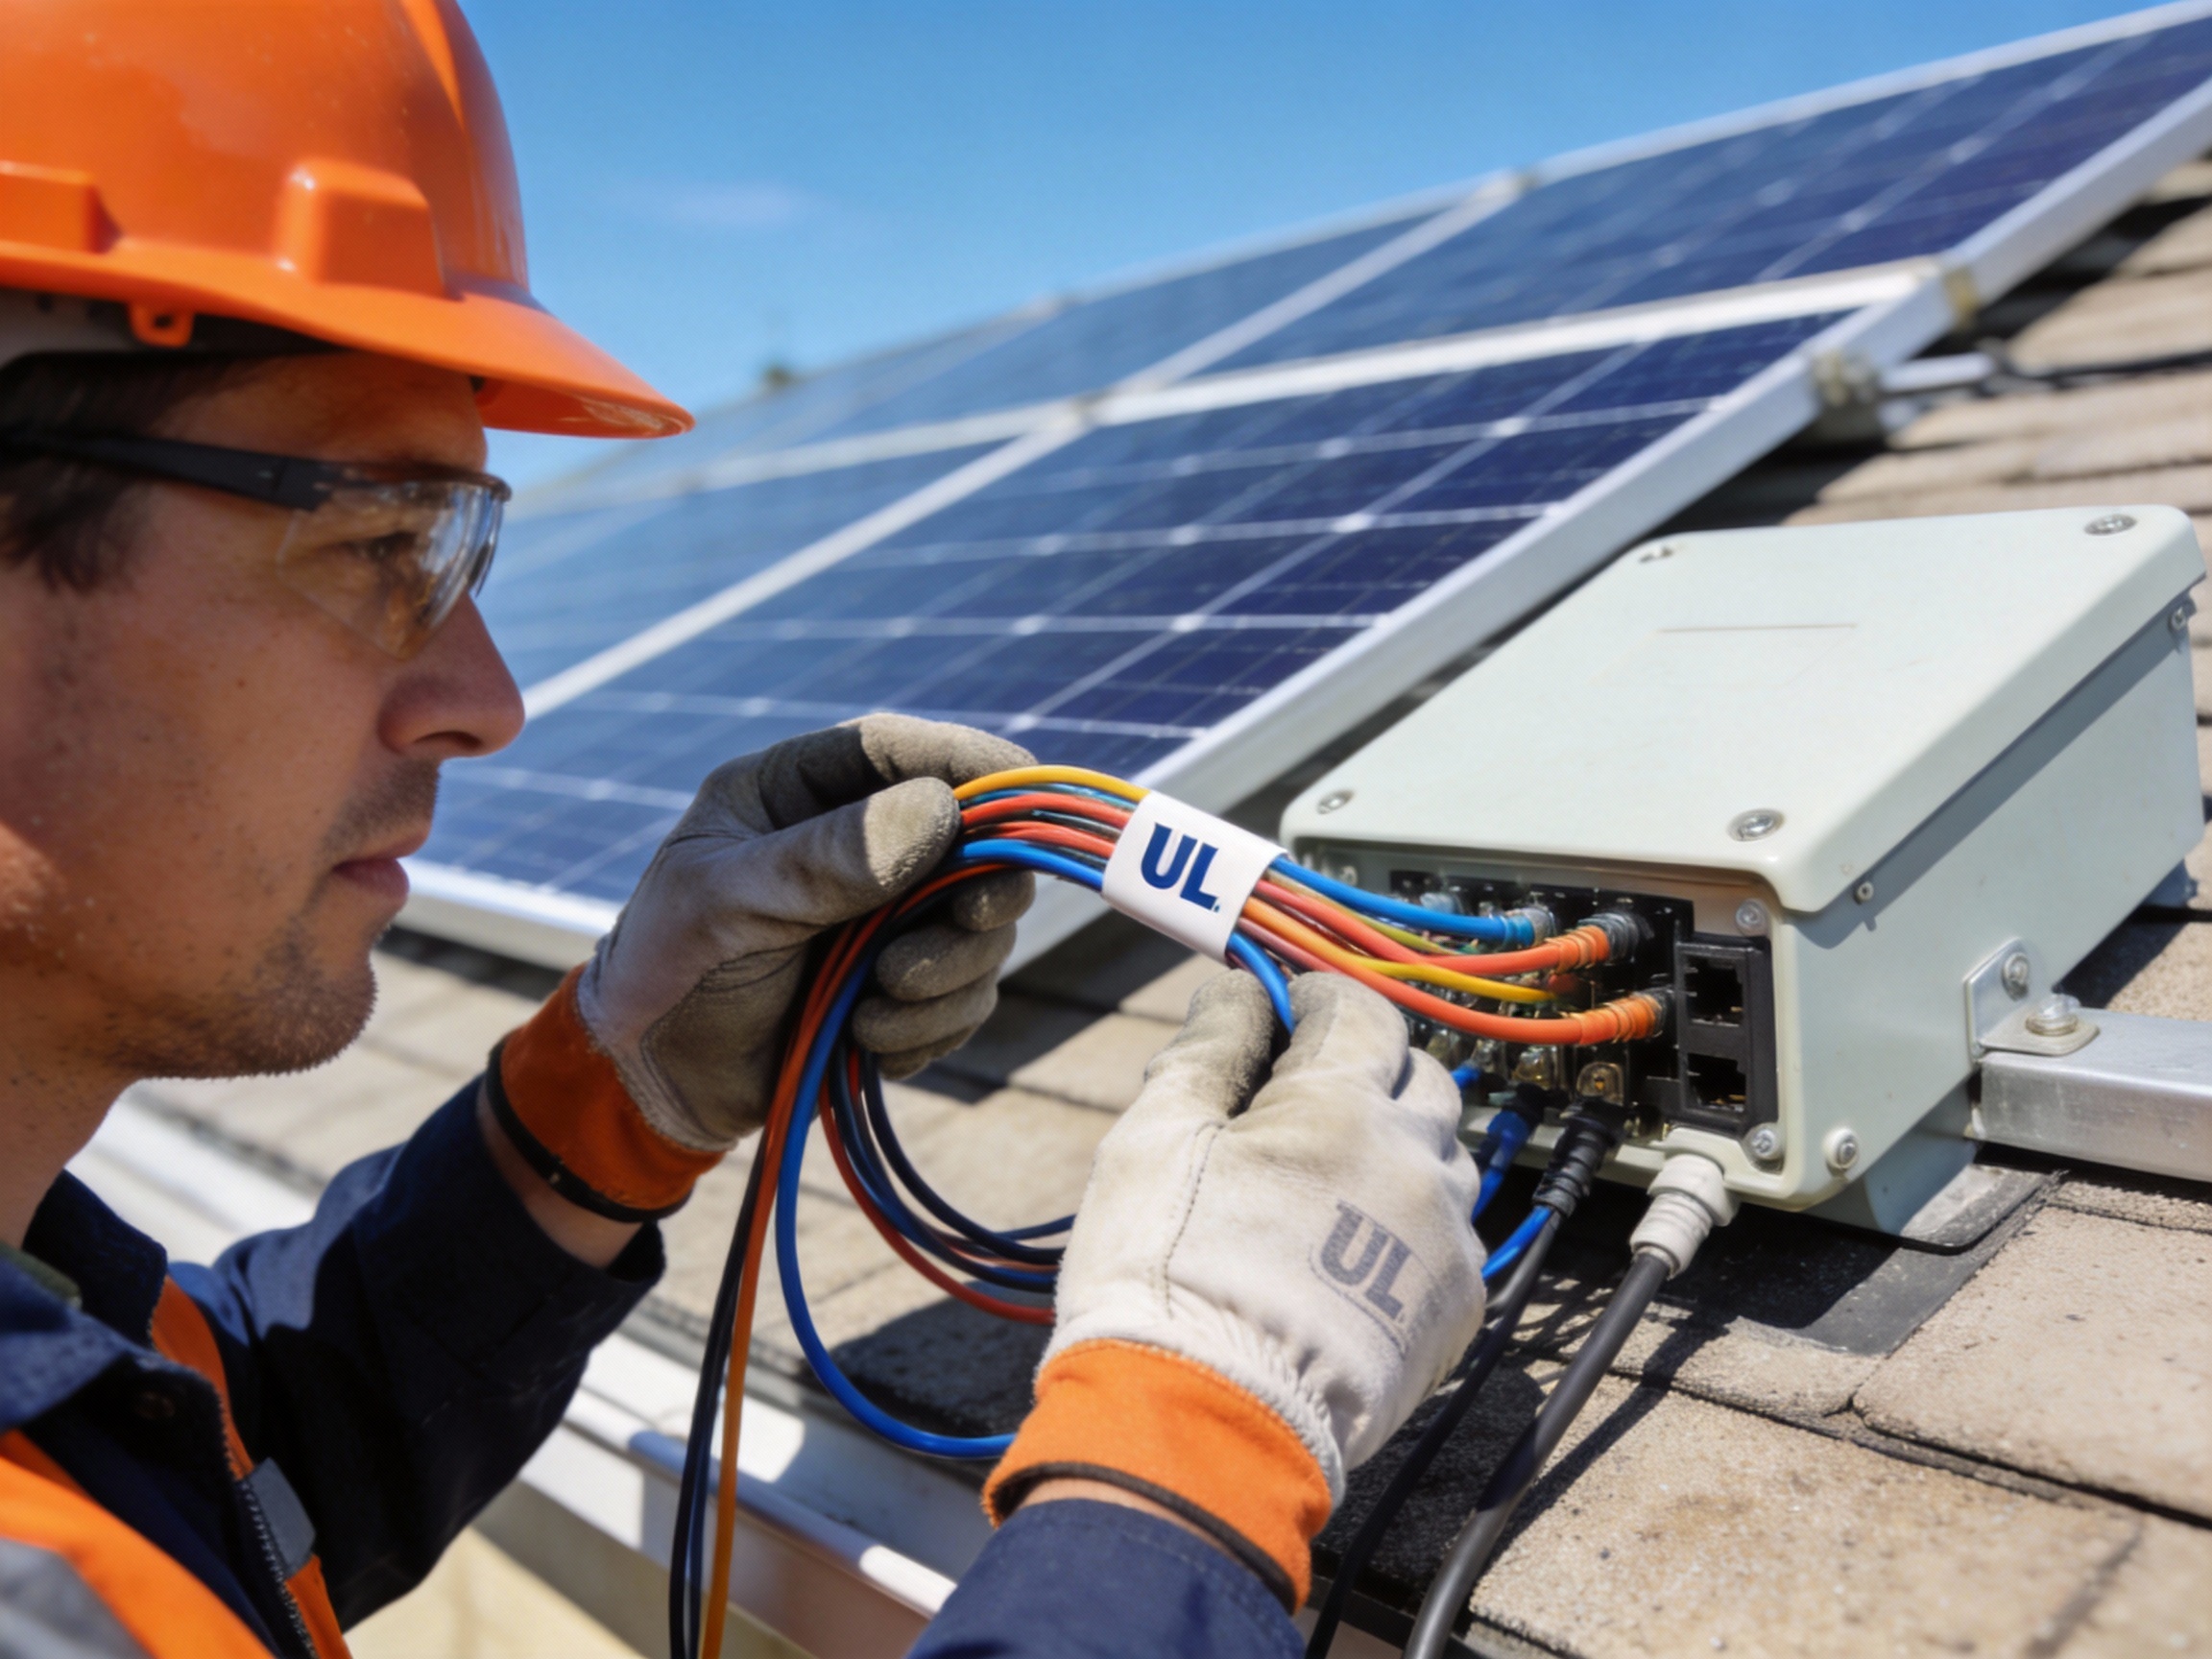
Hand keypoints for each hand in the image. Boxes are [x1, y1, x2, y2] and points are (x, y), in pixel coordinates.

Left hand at [575, 714, 1033, 1151]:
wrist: (654, 1082)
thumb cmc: (667, 969)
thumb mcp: (726, 903)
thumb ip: (824, 860)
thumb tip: (941, 812)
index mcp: (801, 791)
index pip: (905, 751)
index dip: (974, 761)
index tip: (1023, 786)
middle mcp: (860, 843)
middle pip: (974, 841)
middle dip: (974, 895)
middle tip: (961, 926)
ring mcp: (890, 916)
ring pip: (982, 928)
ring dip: (945, 976)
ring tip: (872, 1012)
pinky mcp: (907, 985)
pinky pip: (966, 996)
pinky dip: (931, 1025)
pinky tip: (867, 1042)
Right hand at [1048, 971, 1485, 1495]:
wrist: (1205, 1421)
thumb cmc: (1168, 1277)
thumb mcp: (1157, 1136)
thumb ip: (1210, 1048)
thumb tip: (1239, 995)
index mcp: (1343, 1107)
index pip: (1359, 1010)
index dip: (1315, 1001)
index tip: (1282, 1014)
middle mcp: (1414, 1163)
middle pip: (1416, 1078)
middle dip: (1364, 1071)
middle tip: (1296, 1099)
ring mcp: (1443, 1240)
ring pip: (1440, 1158)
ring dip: (1392, 1148)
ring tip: (1319, 1183)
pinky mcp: (1452, 1310)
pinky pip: (1448, 1237)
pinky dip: (1406, 1225)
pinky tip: (1345, 1252)